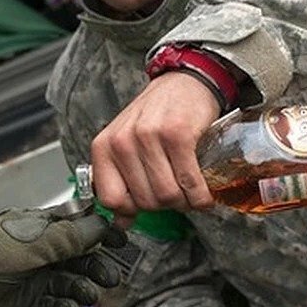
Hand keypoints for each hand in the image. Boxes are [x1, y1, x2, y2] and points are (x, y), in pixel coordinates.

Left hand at [0, 205, 125, 306]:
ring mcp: (30, 280)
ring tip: (88, 296)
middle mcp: (37, 254)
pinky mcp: (22, 306)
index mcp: (39, 229)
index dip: (101, 235)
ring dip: (80, 290)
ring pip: (65, 286)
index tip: (122, 242)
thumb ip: (73, 236)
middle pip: (76, 261)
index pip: (77, 229)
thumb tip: (102, 224)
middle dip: (95, 268)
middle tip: (111, 278)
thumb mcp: (40, 240)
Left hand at [91, 71, 221, 225]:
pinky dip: (200, 196)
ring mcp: (149, 137)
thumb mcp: (127, 145)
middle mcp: (122, 141)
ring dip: (185, 202)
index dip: (132, 209)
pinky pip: (190, 183)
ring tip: (189, 192)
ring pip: (167, 196)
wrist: (183, 83)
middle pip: (145, 201)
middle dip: (165, 205)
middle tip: (175, 193)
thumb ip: (121, 182)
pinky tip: (202, 192)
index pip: (110, 200)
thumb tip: (122, 223)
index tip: (146, 204)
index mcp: (104, 147)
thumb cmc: (155, 116)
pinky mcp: (178, 135)